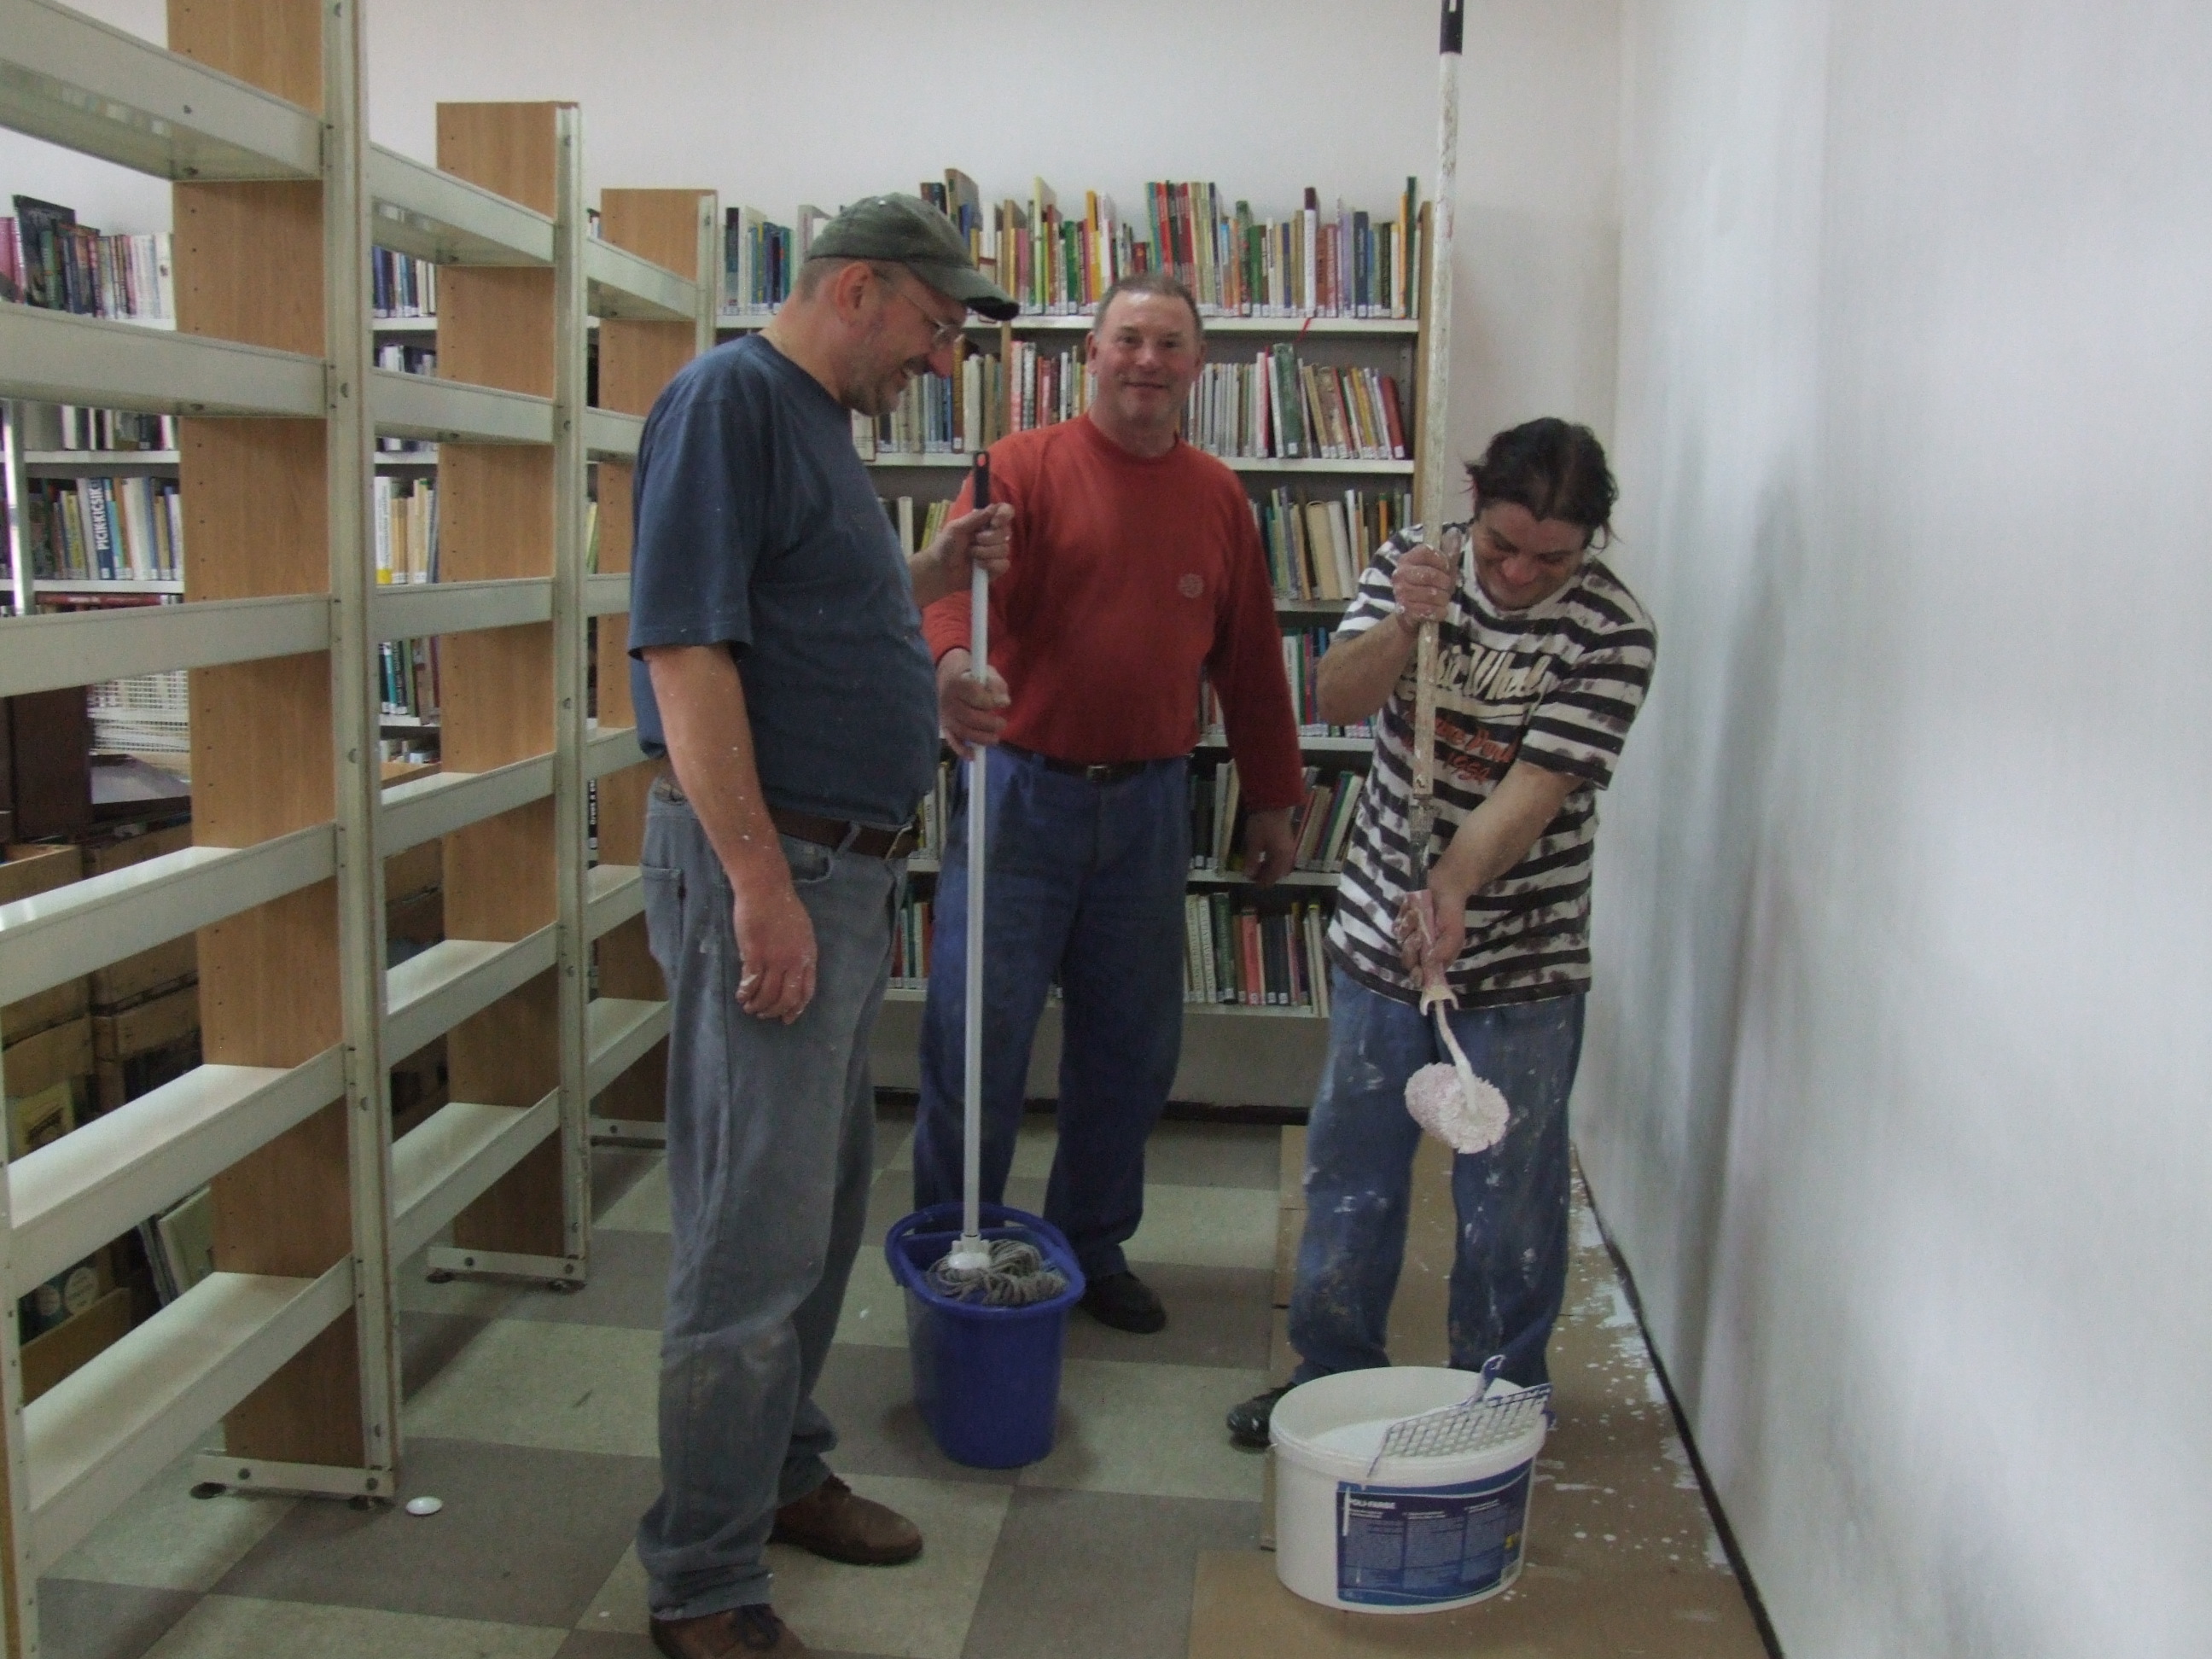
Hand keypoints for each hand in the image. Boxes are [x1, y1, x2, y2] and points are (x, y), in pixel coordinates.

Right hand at [729, 863, 816, 1023]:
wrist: (766, 891)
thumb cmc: (783, 907)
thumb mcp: (802, 932)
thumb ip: (799, 954)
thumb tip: (791, 972)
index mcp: (807, 956)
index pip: (806, 991)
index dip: (797, 1008)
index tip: (788, 1018)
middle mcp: (793, 962)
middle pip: (787, 997)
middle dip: (775, 1011)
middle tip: (765, 1015)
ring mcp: (775, 959)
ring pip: (768, 995)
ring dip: (758, 1005)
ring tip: (750, 1007)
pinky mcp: (755, 955)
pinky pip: (751, 983)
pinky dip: (745, 994)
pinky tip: (741, 996)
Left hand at [913, 502, 1012, 602]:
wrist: (940, 570)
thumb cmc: (945, 546)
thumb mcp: (956, 528)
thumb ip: (974, 518)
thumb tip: (993, 508)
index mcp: (984, 522)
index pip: (1005, 511)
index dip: (1004, 515)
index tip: (994, 523)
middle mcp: (993, 535)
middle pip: (1006, 531)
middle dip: (989, 538)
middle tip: (974, 541)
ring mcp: (996, 552)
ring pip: (1004, 549)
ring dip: (986, 552)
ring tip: (971, 555)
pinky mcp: (996, 569)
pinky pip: (1003, 564)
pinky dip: (990, 564)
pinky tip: (979, 566)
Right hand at [936, 648, 1009, 757]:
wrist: (948, 678)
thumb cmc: (972, 676)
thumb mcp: (986, 672)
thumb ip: (996, 685)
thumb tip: (1004, 702)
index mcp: (957, 683)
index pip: (974, 694)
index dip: (991, 701)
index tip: (1004, 703)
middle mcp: (948, 701)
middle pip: (969, 717)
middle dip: (990, 723)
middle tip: (1002, 723)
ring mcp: (945, 716)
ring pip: (963, 731)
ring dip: (982, 738)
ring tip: (995, 738)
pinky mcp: (945, 727)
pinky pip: (952, 741)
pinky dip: (962, 750)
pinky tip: (973, 755)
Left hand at [1241, 807, 1297, 887]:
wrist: (1273, 803)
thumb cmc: (1263, 824)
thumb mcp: (1254, 842)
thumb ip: (1252, 860)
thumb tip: (1248, 875)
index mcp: (1281, 858)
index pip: (1273, 877)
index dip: (1262, 882)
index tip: (1251, 882)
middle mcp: (1288, 855)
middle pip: (1279, 873)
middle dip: (1267, 876)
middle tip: (1253, 875)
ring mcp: (1289, 847)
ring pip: (1281, 865)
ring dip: (1270, 868)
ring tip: (1257, 866)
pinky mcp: (1287, 841)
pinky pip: (1281, 857)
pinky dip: (1273, 861)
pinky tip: (1264, 856)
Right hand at [1390, 542, 1453, 635]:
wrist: (1412, 610)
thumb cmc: (1430, 584)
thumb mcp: (1442, 566)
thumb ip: (1449, 550)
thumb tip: (1456, 531)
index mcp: (1407, 558)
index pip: (1426, 552)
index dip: (1441, 560)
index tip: (1447, 568)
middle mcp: (1400, 574)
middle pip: (1429, 574)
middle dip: (1445, 582)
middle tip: (1447, 586)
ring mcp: (1401, 592)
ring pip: (1431, 594)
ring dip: (1443, 598)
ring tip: (1443, 598)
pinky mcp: (1405, 610)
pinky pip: (1429, 610)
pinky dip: (1440, 611)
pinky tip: (1440, 610)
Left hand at [1395, 879, 1466, 982]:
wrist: (1445, 887)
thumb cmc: (1452, 912)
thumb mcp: (1454, 933)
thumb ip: (1445, 950)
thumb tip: (1430, 962)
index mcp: (1437, 957)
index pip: (1424, 974)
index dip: (1418, 976)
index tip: (1417, 970)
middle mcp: (1423, 950)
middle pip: (1408, 960)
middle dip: (1411, 950)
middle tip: (1418, 936)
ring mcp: (1412, 937)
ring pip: (1401, 942)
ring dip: (1408, 928)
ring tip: (1417, 915)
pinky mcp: (1404, 924)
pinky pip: (1396, 927)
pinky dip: (1403, 919)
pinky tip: (1412, 910)